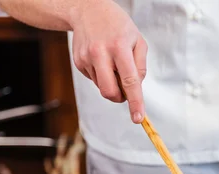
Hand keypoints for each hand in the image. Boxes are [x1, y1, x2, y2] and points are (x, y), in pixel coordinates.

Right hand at [70, 0, 146, 122]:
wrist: (88, 10)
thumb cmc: (118, 26)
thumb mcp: (138, 40)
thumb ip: (140, 67)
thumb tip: (136, 89)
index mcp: (119, 47)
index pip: (130, 81)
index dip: (135, 102)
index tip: (138, 118)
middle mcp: (100, 53)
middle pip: (110, 92)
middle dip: (120, 98)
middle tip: (125, 91)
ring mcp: (86, 58)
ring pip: (102, 88)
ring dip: (111, 84)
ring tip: (113, 64)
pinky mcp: (78, 62)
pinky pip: (94, 80)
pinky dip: (102, 76)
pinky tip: (102, 60)